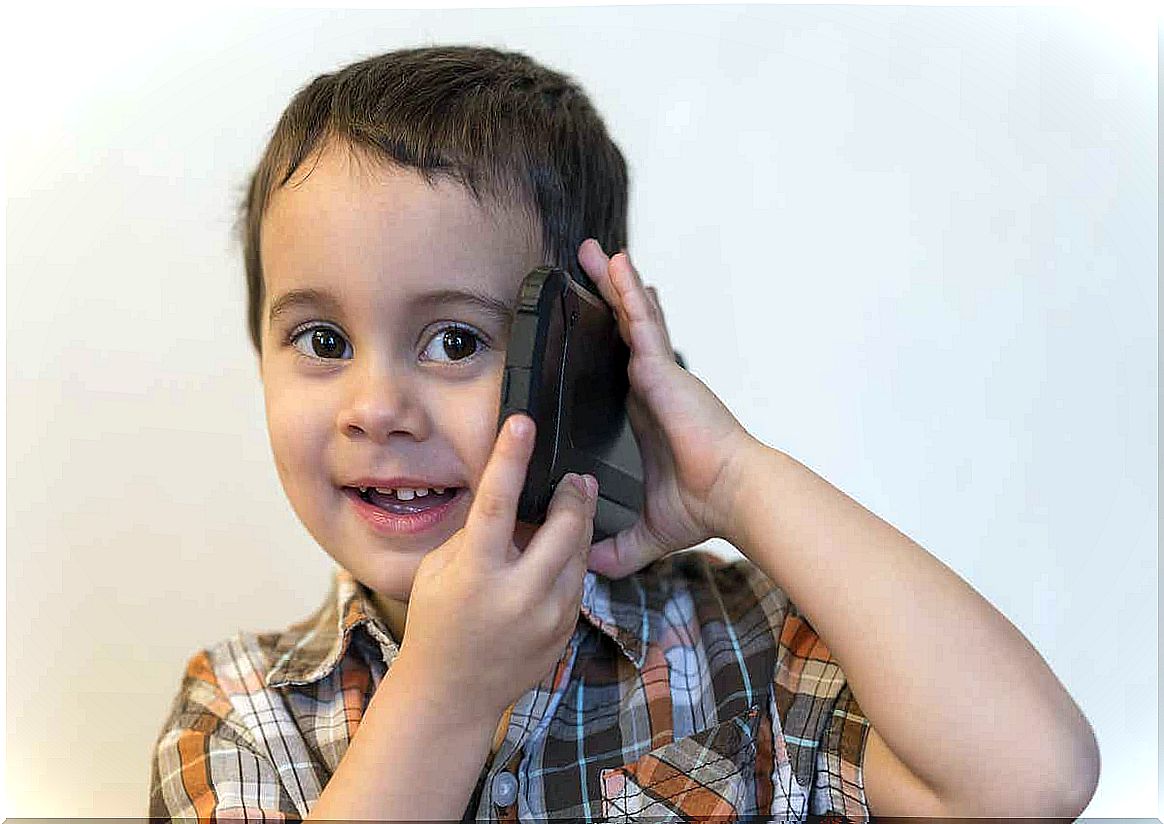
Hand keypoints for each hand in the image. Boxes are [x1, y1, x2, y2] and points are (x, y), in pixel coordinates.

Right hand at [394, 414, 597, 722]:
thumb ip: (475, 534)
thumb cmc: (436, 623)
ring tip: (574, 501)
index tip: (523, 423)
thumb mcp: (438, 570)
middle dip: (573, 493)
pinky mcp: (565, 631)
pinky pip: (577, 581)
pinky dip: (571, 559)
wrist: (452, 694)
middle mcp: (517, 596)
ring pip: (580, 553)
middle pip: (564, 527)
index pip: (497, 505)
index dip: (511, 459)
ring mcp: (548, 617)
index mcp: (476, 575)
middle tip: (575, 475)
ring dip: (579, 523)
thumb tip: (509, 497)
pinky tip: (561, 548)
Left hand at [578, 239, 759, 577]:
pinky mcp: (662, 370)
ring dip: (613, 284)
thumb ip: (617, 547)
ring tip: (593, 252)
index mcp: (645, 412)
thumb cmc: (703, 505)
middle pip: (623, 331)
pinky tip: (616, 264)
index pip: (619, 365)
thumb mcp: (644, 530)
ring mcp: (659, 374)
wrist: (733, 496)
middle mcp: (652, 385)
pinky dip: (628, 292)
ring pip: (631, 318)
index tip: (588, 320)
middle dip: (605, 298)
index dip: (607, 339)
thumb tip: (590, 569)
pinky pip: (640, 323)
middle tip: (583, 268)